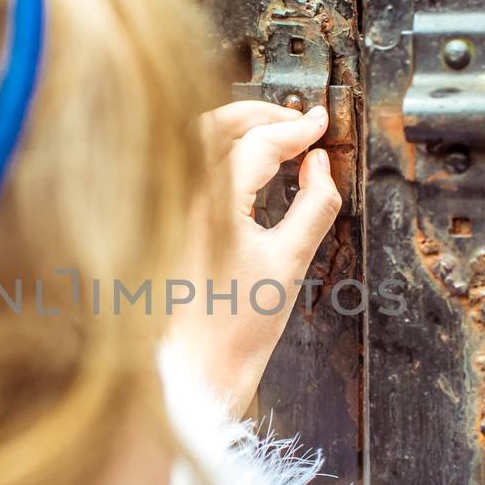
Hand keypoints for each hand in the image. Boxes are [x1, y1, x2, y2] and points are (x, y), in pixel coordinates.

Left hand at [169, 101, 339, 411]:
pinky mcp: (163, 220)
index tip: (318, 123)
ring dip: (234, 128)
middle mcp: (179, 198)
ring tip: (272, 134)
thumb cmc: (235, 330)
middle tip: (296, 121)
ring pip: (193, 140)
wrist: (196, 370)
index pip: (255, 143)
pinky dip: (216, 152)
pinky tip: (243, 165)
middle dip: (259, 114)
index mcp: (210, 205)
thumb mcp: (291, 264)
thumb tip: (320, 166)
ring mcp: (166, 207)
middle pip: (214, 124)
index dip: (293, 128)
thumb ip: (315, 205)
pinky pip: (186, 166)